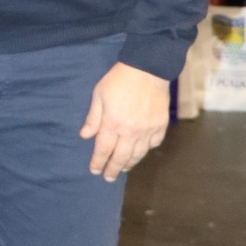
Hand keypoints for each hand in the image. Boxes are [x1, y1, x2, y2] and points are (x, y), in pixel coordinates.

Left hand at [80, 61, 168, 181]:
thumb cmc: (119, 79)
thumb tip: (85, 136)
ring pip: (138, 154)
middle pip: (121, 157)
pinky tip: (141, 151)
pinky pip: (153, 144)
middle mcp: (130, 131)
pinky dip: (146, 150)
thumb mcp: (99, 95)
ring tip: (123, 168)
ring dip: (129, 164)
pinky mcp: (160, 126)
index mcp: (113, 123)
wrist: (148, 68)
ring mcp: (147, 130)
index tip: (94, 170)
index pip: (103, 149)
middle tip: (108, 177)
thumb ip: (93, 118)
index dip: (98, 162)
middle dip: (113, 169)